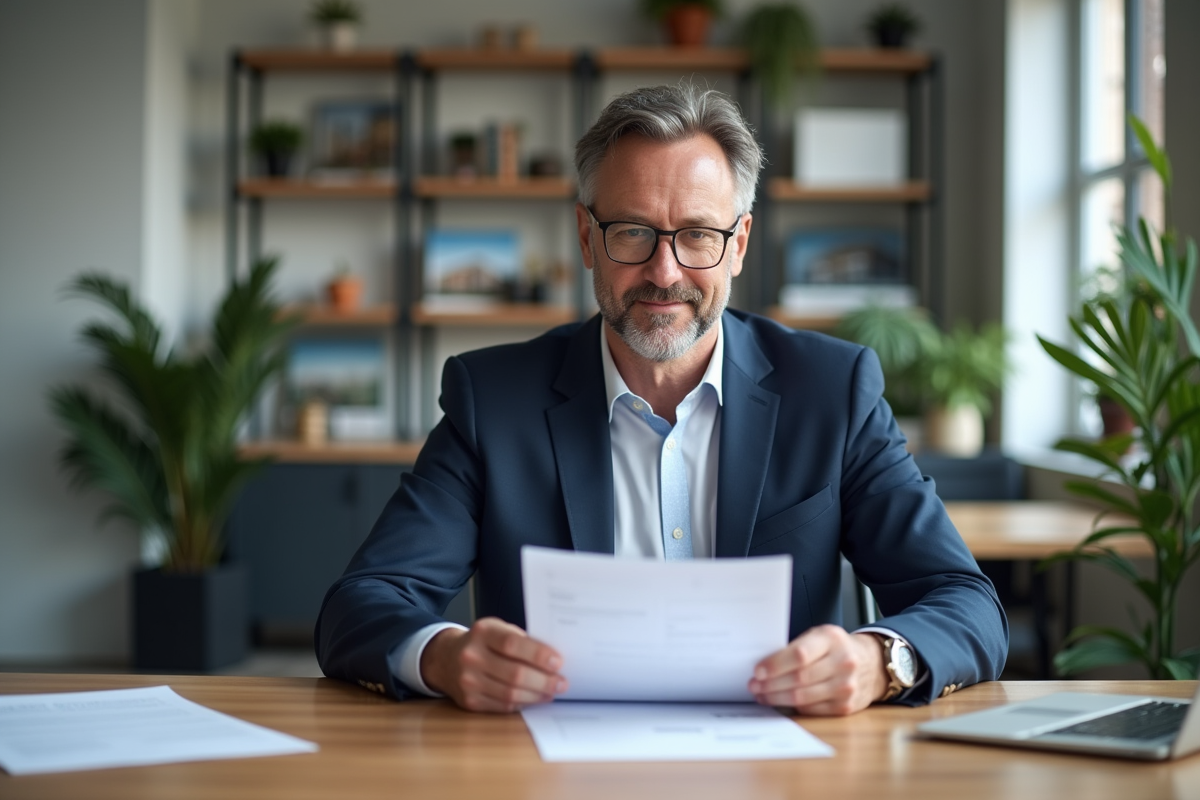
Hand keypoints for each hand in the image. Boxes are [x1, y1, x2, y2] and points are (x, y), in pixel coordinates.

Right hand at [420, 617, 567, 712]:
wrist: (445, 658)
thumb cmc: (481, 642)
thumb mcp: (497, 629)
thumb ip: (520, 640)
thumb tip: (552, 659)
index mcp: (482, 632)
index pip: (512, 644)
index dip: (538, 655)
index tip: (558, 662)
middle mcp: (471, 656)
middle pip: (514, 674)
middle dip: (544, 680)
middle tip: (562, 683)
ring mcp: (468, 681)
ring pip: (510, 694)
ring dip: (536, 695)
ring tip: (552, 692)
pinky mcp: (469, 701)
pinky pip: (502, 706)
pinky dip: (523, 704)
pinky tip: (535, 698)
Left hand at [748, 625, 886, 715]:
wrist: (871, 663)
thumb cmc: (836, 648)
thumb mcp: (820, 636)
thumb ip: (797, 647)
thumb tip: (764, 666)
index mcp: (832, 639)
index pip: (800, 654)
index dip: (775, 665)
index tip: (758, 671)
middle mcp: (842, 662)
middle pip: (799, 678)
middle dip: (770, 684)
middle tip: (753, 685)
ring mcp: (846, 686)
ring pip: (803, 697)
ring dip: (776, 698)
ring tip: (761, 695)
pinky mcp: (846, 706)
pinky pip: (811, 709)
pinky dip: (792, 707)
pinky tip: (780, 702)